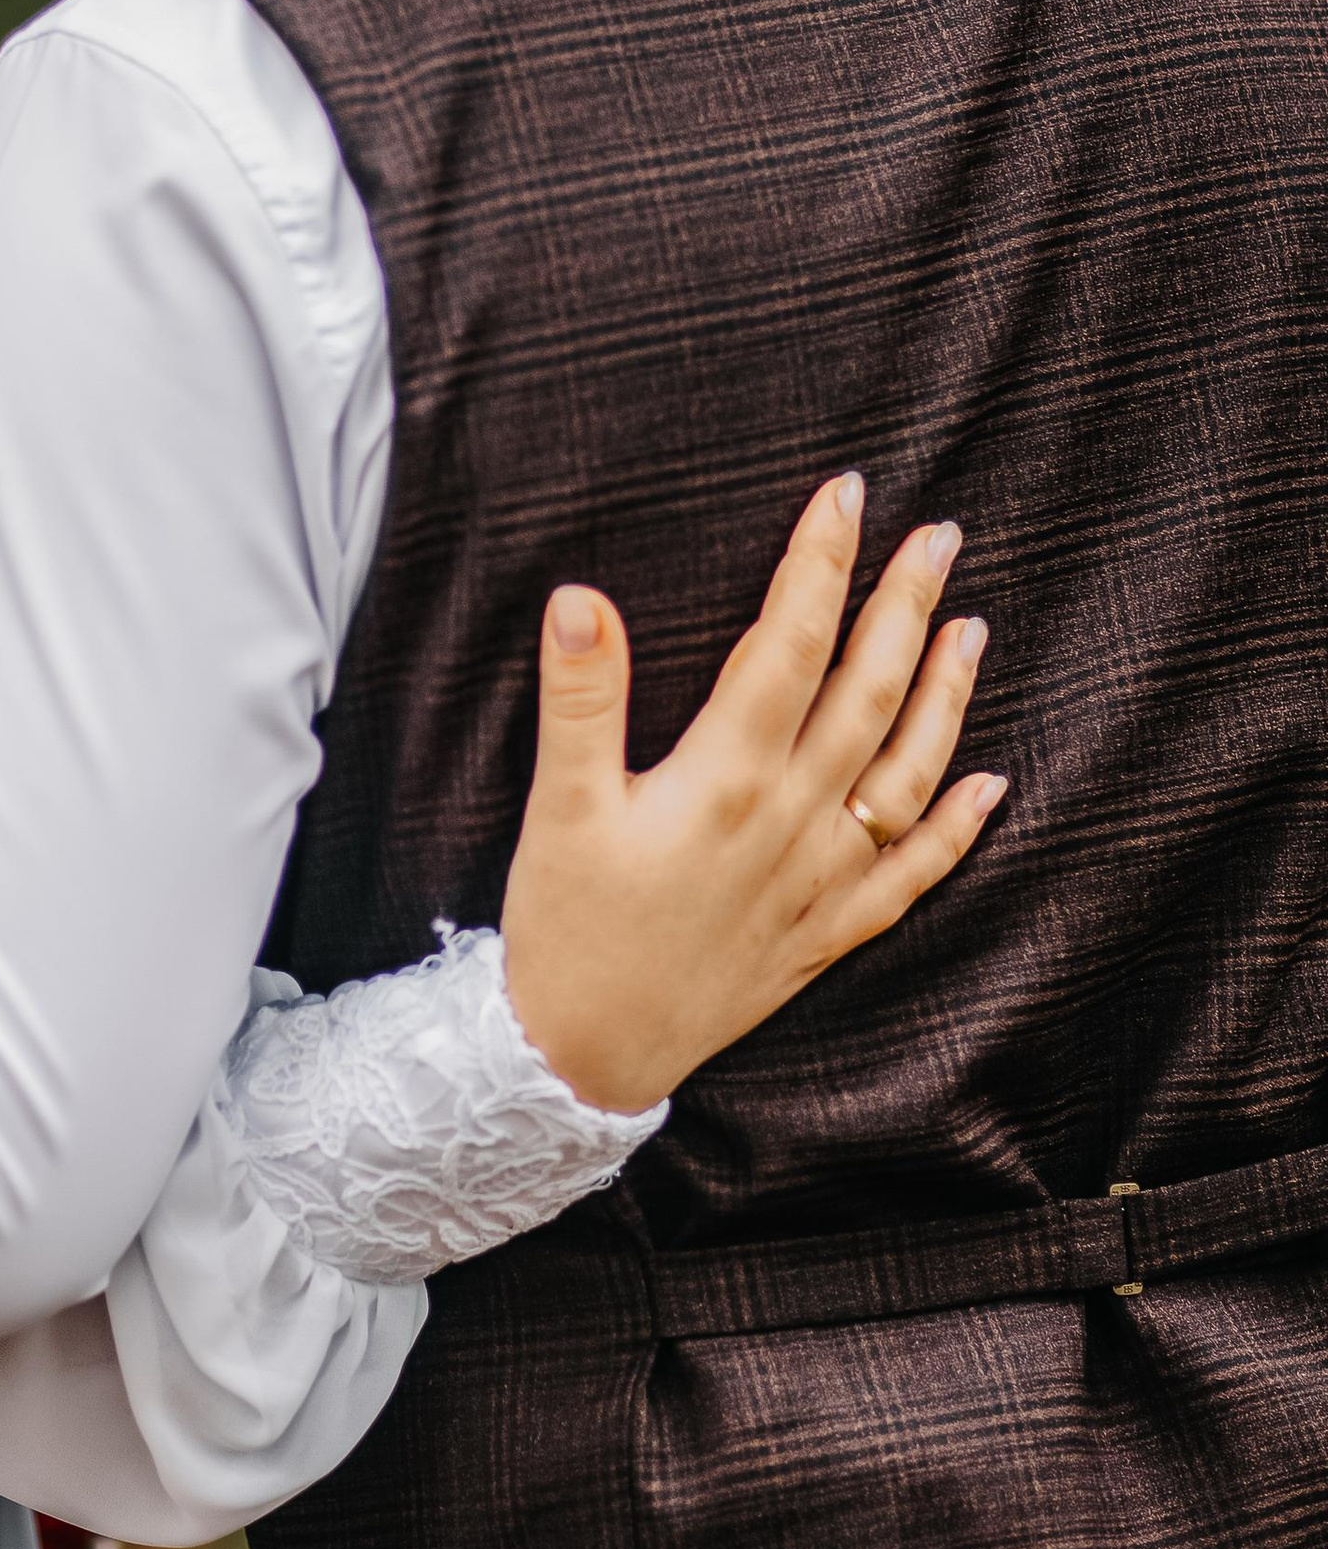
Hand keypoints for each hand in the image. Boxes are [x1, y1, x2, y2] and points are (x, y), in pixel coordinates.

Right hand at [501, 475, 1005, 1114]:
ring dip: (945, 697)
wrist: (583, 1054)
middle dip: (906, 606)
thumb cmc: (566, 925)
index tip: (846, 495)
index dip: (820, 563)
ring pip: (906, 773)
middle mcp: (792, 823)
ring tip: (972, 629)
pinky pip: (911, 874)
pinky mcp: (826, 933)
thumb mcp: (559, 805)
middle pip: (867, 693)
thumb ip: (579, 697)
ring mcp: (820, 881)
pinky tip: (989, 784)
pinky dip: (957, 829)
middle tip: (940, 535)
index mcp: (727, 779)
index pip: (790, 643)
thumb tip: (580, 596)